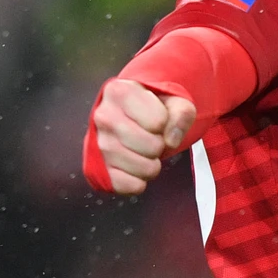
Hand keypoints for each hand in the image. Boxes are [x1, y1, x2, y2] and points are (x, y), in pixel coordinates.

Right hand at [92, 78, 196, 194]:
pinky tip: (135, 168)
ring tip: (145, 152)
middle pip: (152, 146)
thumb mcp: (176, 101)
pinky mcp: (96, 169)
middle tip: (153, 138)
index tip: (158, 119)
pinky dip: (139, 182)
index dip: (166, 123)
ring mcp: (97, 144)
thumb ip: (181, 114)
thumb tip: (170, 140)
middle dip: (161, 145)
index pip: (158, 122)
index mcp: (120, 92)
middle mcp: (103, 116)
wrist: (129, 118)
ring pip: (142, 168)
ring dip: (152, 164)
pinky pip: (127, 186)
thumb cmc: (154, 108)